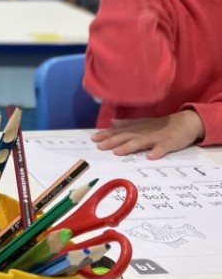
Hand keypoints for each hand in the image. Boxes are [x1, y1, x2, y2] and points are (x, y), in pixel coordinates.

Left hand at [90, 110, 204, 159]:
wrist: (185, 122)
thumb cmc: (161, 125)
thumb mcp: (142, 123)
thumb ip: (127, 124)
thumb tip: (111, 123)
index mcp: (136, 128)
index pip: (118, 132)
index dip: (105, 135)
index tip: (93, 139)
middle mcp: (143, 132)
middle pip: (126, 136)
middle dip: (112, 141)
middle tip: (99, 146)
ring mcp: (156, 137)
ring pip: (140, 142)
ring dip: (129, 146)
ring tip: (117, 151)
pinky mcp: (169, 142)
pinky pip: (163, 148)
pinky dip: (157, 151)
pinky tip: (151, 157)